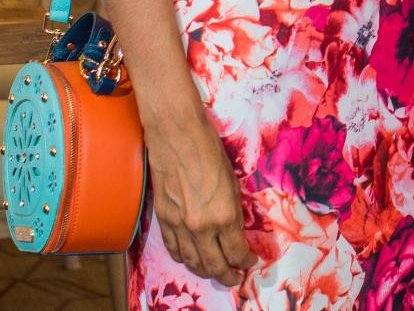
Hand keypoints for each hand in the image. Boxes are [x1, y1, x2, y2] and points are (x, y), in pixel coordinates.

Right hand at [145, 113, 254, 286]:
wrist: (177, 134)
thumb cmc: (209, 150)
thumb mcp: (232, 182)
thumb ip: (233, 211)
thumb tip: (234, 231)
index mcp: (224, 215)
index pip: (236, 252)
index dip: (245, 261)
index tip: (250, 261)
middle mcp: (201, 226)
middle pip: (214, 265)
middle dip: (228, 276)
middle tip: (235, 278)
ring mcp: (179, 225)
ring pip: (192, 263)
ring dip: (205, 272)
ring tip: (215, 273)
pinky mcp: (163, 219)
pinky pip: (173, 249)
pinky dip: (184, 259)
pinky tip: (192, 259)